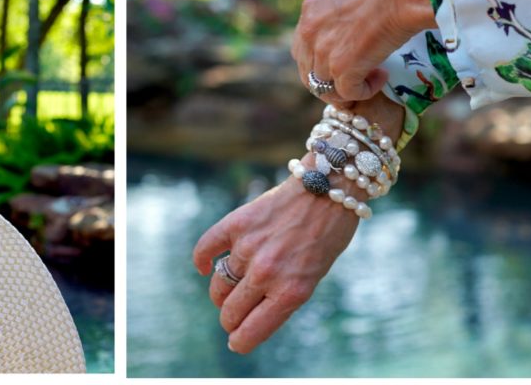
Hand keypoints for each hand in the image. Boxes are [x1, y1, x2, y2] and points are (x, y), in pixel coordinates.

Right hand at [193, 93, 404, 353]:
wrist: (329, 188)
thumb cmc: (327, 235)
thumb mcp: (314, 274)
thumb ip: (283, 293)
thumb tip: (248, 310)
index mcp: (292, 292)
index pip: (252, 330)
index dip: (240, 341)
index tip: (236, 343)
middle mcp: (268, 273)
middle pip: (230, 310)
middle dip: (229, 319)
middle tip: (232, 317)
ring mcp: (249, 247)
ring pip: (219, 284)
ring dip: (220, 293)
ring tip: (226, 292)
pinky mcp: (237, 224)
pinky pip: (206, 249)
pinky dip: (201, 261)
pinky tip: (204, 267)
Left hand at [292, 0, 436, 106]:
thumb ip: (341, 9)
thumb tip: (350, 21)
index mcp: (311, 7)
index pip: (303, 46)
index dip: (321, 60)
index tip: (345, 58)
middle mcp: (310, 30)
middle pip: (308, 71)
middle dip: (330, 79)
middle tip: (357, 76)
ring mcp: (323, 50)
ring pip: (324, 87)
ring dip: (349, 86)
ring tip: (374, 74)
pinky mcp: (342, 68)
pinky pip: (347, 94)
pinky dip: (365, 90)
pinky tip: (382, 76)